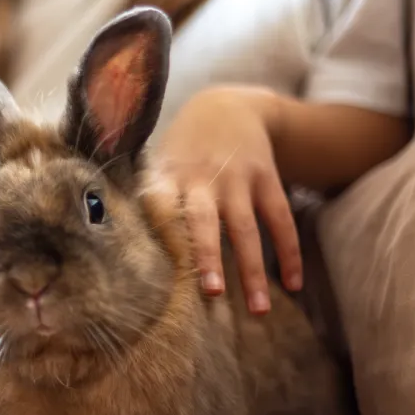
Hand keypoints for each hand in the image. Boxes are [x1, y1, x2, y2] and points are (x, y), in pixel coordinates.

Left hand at [153, 86, 301, 314]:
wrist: (227, 104)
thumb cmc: (182, 151)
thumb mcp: (157, 165)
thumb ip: (148, 205)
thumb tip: (121, 257)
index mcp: (169, 178)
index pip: (161, 209)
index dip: (160, 235)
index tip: (156, 271)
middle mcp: (203, 178)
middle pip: (205, 221)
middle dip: (209, 257)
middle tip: (212, 294)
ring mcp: (238, 179)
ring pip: (248, 229)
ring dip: (253, 271)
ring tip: (258, 310)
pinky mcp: (267, 179)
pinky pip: (281, 220)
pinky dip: (289, 253)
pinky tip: (293, 285)